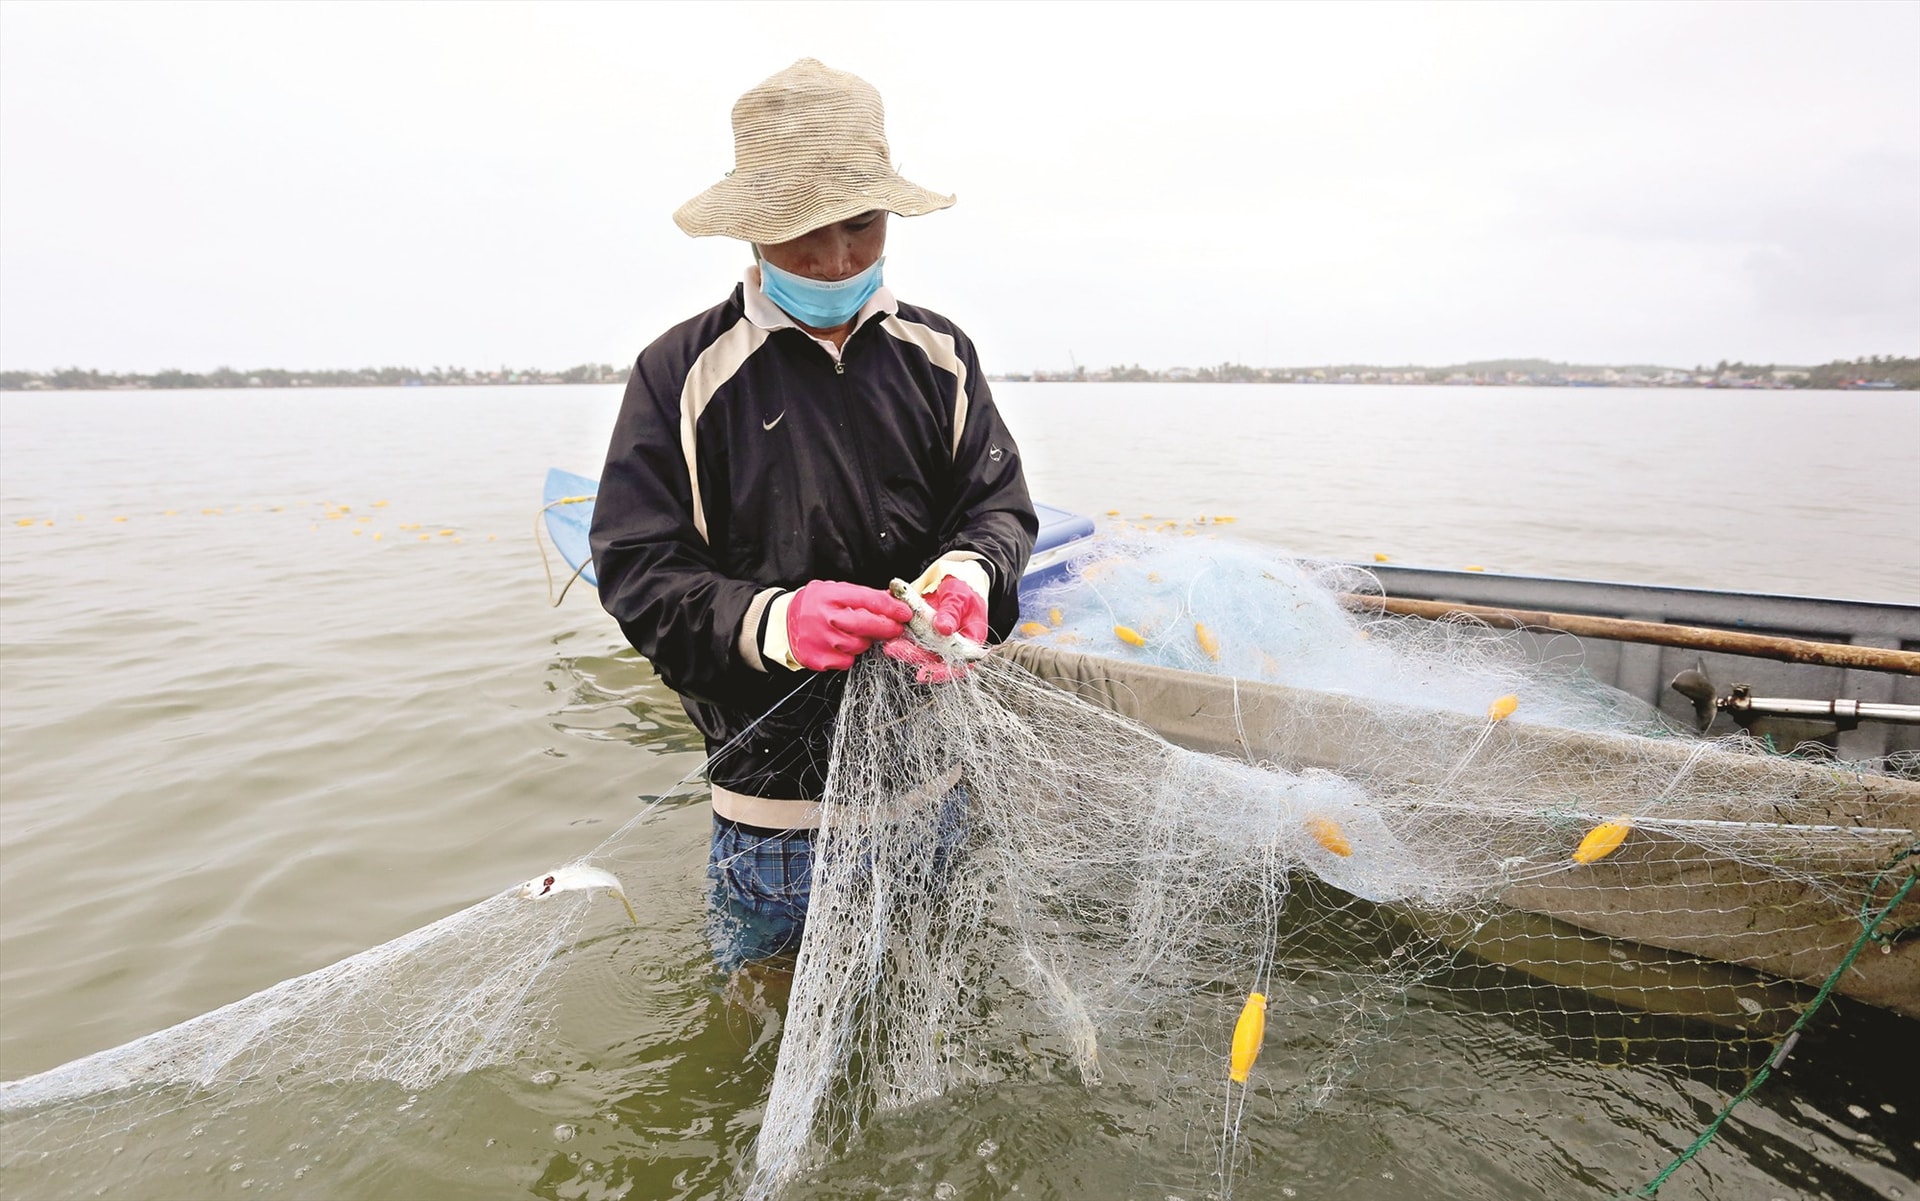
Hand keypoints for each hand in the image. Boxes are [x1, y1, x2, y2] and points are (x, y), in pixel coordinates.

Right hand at [785, 580, 910, 671]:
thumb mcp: (835, 590)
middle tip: (896, 628)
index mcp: (831, 596)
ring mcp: (822, 640)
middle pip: (867, 625)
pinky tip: (839, 645)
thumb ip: (863, 595)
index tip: (905, 612)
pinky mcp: (819, 659)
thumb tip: (894, 598)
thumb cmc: (813, 605)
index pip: (870, 600)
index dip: (892, 608)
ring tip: (851, 633)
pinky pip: (847, 661)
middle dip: (887, 627)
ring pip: (859, 646)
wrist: (782, 623)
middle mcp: (826, 618)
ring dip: (864, 641)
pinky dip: (848, 655)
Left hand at [882, 576, 986, 682]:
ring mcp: (935, 641)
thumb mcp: (960, 596)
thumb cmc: (963, 589)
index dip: (941, 672)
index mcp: (970, 641)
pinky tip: (890, 629)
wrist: (950, 580)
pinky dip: (899, 635)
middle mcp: (952, 646)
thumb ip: (952, 612)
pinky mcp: (921, 634)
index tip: (924, 672)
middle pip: (933, 659)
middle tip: (896, 649)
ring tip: (889, 643)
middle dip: (913, 656)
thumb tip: (944, 628)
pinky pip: (910, 638)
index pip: (959, 664)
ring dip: (903, 648)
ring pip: (919, 651)